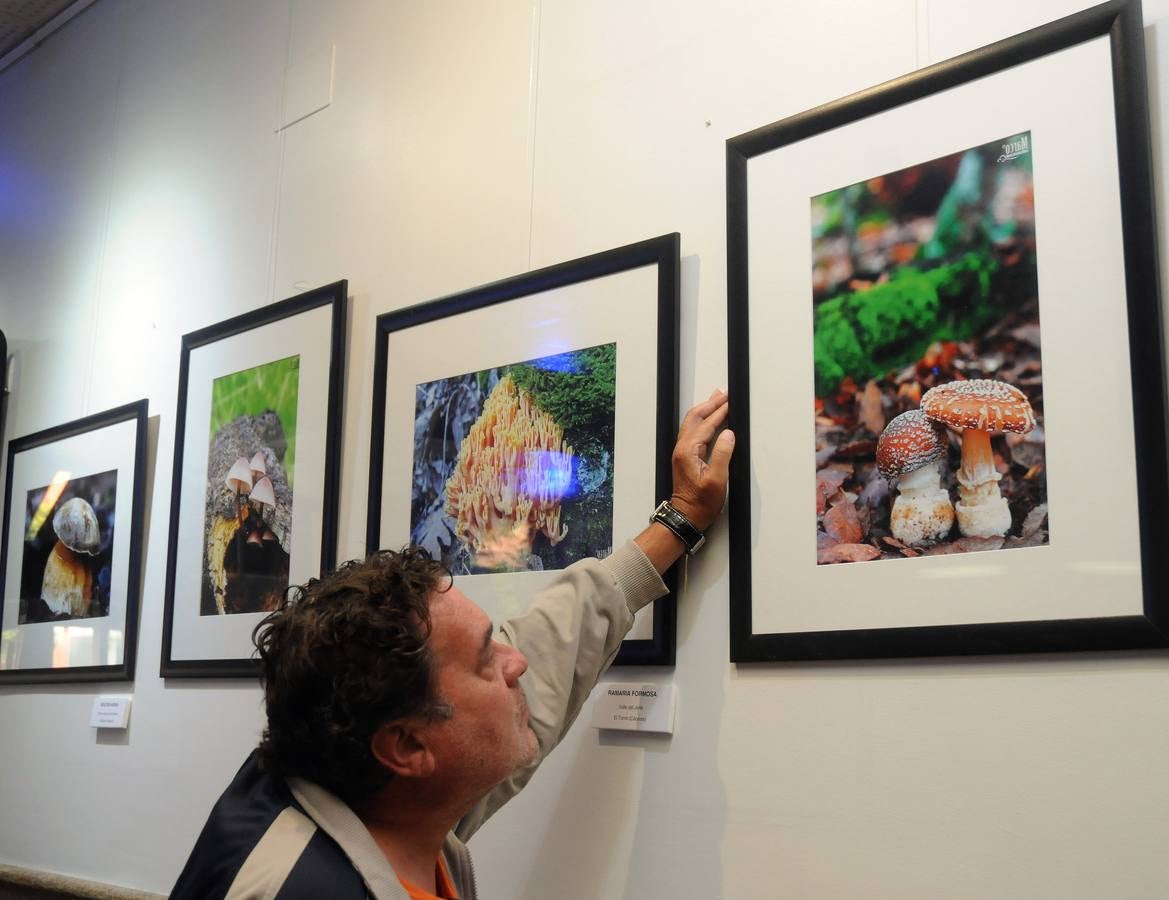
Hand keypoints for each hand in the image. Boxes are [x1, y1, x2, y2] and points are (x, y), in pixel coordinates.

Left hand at [669, 389, 733, 531]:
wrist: (686, 515)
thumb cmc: (700, 503)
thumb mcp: (717, 480)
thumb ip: (723, 454)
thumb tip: (728, 434)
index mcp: (688, 451)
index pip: (706, 424)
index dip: (719, 412)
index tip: (730, 401)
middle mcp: (682, 448)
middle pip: (695, 417)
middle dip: (711, 404)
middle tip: (724, 393)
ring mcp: (682, 452)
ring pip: (692, 422)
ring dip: (706, 409)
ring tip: (718, 398)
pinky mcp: (686, 456)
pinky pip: (693, 431)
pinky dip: (703, 420)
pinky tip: (710, 418)